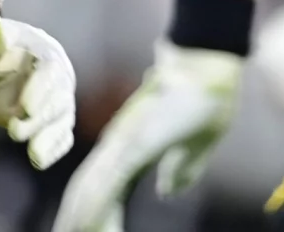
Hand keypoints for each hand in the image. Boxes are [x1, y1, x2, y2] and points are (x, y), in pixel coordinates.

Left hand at [0, 0, 76, 169]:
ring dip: (48, 138)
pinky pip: (60, 136)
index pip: (50, 71)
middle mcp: (58, 76)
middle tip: (13, 131)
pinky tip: (39, 161)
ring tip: (33, 157)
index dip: (40, 90)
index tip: (25, 109)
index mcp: (45, 51)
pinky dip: (53, 148)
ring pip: (61, 120)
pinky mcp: (51, 120)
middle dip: (39, 118)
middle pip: (58, 99)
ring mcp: (56, 99)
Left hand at [52, 41, 243, 231]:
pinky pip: (109, 179)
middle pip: (88, 191)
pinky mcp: (132, 140)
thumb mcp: (193, 149)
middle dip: (76, 219)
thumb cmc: (204, 103)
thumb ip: (181, 170)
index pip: (104, 191)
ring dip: (79, 216)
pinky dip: (96, 203)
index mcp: (129, 150)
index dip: (94, 215)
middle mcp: (117, 146)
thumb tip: (167, 191)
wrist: (208, 68)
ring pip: (91, 188)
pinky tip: (84, 222)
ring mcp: (122, 142)